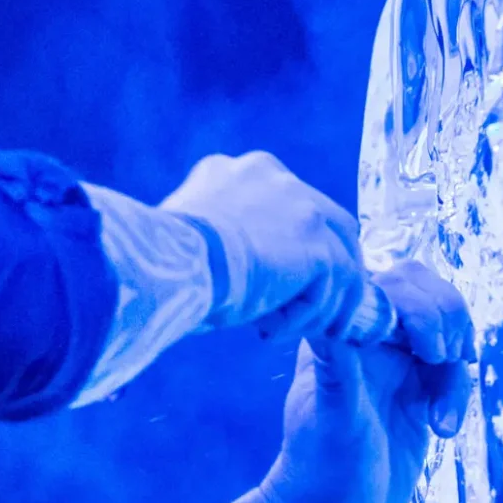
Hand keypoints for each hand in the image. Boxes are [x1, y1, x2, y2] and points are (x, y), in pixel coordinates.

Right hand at [159, 152, 377, 341]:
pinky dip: (308, 315)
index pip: (288, 203)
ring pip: (340, 257)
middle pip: (330, 222)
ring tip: (294, 331)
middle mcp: (276, 177)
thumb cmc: (162, 256)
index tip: (277, 281)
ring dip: (321, 300)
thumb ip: (215, 234)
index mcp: (243, 170)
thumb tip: (217, 267)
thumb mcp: (188, 232)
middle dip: (326, 268)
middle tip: (311, 308)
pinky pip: (334, 286)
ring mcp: (303, 208)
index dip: (291, 245)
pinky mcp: (317, 244)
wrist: (171, 261)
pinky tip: (274, 332)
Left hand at [253, 262, 474, 502]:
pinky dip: (458, 394)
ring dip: (455, 363)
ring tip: (443, 410)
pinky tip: (444, 431)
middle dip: (447, 319)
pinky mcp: (416, 392)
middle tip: (446, 359)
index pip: (389, 285)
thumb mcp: (332, 421)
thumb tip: (326, 316)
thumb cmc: (320, 471)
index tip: (431, 351)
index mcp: (338, 334)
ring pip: (444, 329)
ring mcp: (393, 365)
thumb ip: (335, 367)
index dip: (422, 305)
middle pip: (422, 292)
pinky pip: (451, 371)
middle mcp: (365, 341)